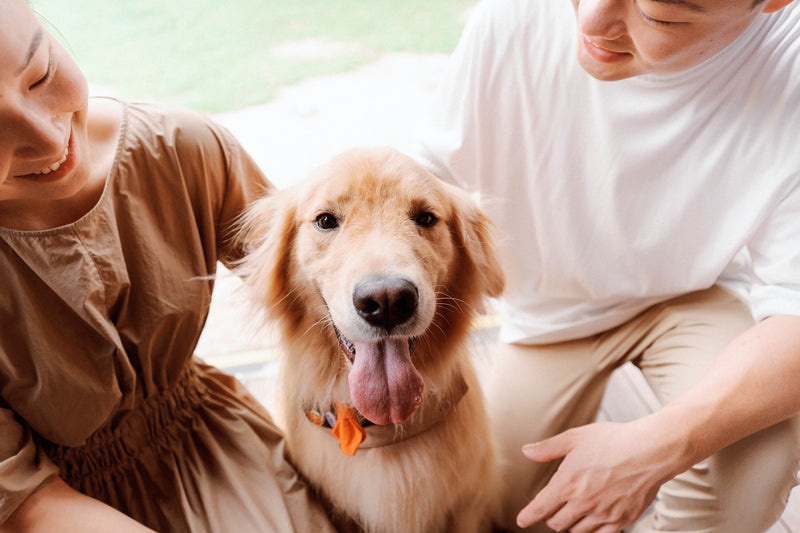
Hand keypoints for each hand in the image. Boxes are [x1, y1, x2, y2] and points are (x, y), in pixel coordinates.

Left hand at [516, 420, 674, 532]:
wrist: (650, 450)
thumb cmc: (614, 441)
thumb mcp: (575, 438)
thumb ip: (548, 449)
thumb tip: (528, 451)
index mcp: (567, 483)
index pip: (540, 508)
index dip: (528, 516)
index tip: (522, 520)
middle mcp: (583, 503)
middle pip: (557, 523)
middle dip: (551, 517)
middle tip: (554, 508)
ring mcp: (602, 514)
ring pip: (577, 531)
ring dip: (571, 524)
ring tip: (575, 511)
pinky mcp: (621, 520)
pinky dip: (592, 531)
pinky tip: (593, 521)